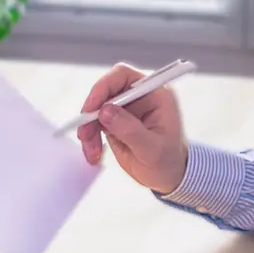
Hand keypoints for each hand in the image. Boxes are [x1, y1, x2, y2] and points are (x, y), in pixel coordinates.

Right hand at [77, 62, 187, 194]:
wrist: (168, 177)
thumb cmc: (168, 161)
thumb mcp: (153, 150)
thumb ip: (130, 129)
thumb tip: (105, 111)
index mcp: (155, 94)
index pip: (124, 76)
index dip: (104, 86)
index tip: (92, 108)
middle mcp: (139, 96)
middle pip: (105, 90)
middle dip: (92, 111)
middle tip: (85, 133)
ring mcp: (126, 108)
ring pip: (96, 108)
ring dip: (88, 128)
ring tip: (92, 151)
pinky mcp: (115, 120)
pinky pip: (94, 122)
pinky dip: (90, 137)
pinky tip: (94, 153)